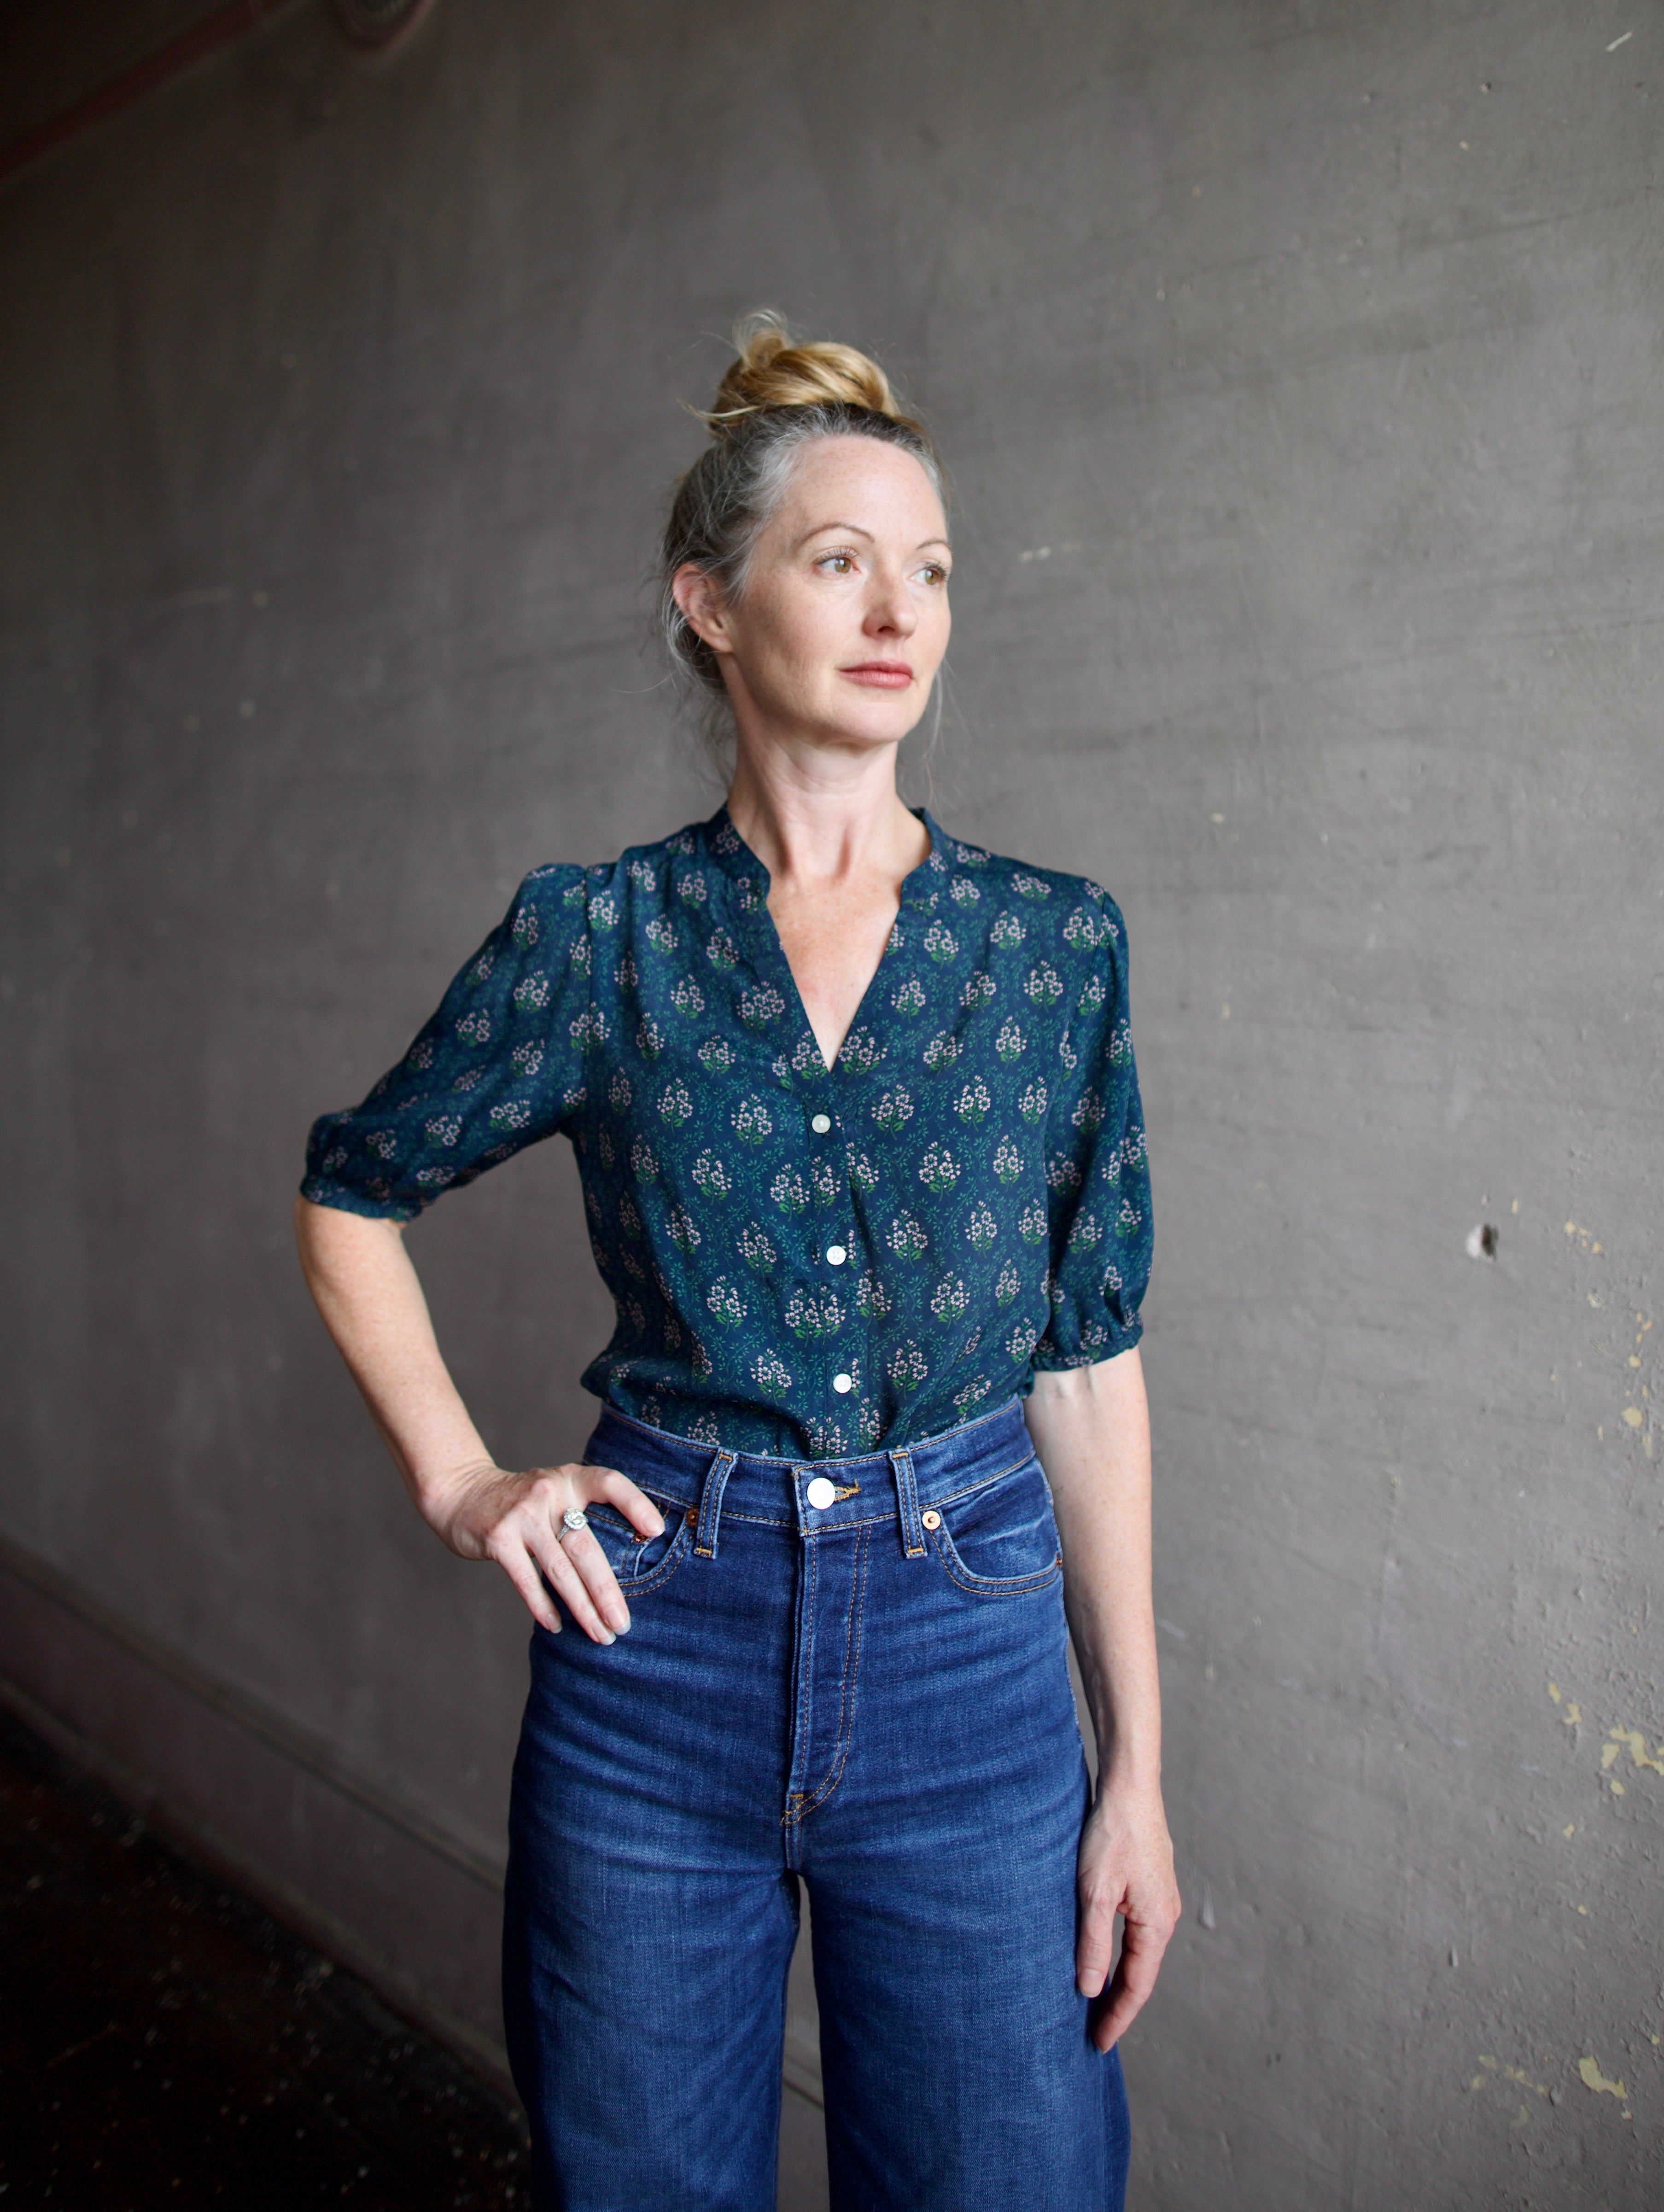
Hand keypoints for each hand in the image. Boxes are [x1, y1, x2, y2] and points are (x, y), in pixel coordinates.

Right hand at [423, 1460, 665, 1643]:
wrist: (461, 1492)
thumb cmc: (521, 1502)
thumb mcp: (554, 1492)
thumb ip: (581, 1515)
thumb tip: (623, 1566)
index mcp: (569, 1479)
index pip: (608, 1483)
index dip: (635, 1504)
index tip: (656, 1530)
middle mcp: (549, 1493)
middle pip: (586, 1548)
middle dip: (607, 1592)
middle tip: (623, 1624)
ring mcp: (522, 1516)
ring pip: (560, 1570)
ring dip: (582, 1608)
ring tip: (600, 1634)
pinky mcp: (498, 1538)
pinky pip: (526, 1580)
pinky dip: (543, 1606)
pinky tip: (557, 1625)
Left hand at [1075, 1777, 1180, 2052]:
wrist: (1130, 1788)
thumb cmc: (1112, 1836)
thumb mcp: (1094, 1892)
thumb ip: (1093, 1943)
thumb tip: (1089, 1990)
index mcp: (1156, 1924)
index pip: (1137, 1986)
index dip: (1117, 2017)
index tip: (1098, 2044)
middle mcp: (1164, 1917)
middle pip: (1141, 1974)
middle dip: (1118, 2005)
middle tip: (1093, 2034)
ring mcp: (1159, 1901)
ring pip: (1139, 1954)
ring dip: (1119, 1980)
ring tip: (1095, 2005)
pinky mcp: (1149, 1886)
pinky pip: (1136, 1933)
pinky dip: (1121, 1955)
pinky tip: (1103, 1958)